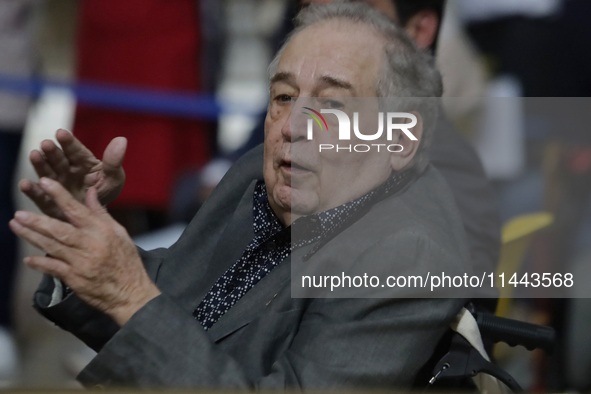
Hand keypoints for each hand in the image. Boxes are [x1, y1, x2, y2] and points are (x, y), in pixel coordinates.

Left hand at [9, 178, 159, 325]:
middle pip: (59, 230)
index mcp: (102, 231)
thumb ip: (101, 213)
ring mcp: (81, 263)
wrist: (131, 293)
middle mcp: (90, 245)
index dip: (60, 196)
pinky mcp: (75, 279)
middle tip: (19, 213)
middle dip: (37, 221)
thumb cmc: (126, 261)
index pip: (77, 210)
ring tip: (15, 226)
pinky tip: (28, 258)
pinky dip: (40, 263)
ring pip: (52, 247)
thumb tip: (90, 192)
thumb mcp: (119, 233)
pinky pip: (53, 269)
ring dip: (32, 237)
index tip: (45, 182)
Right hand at [21, 129, 126, 219]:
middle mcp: (67, 170)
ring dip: (39, 164)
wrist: (99, 215)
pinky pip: (40, 195)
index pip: (75, 150)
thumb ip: (114, 161)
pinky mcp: (50, 200)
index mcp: (83, 162)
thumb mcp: (114, 178)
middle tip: (46, 144)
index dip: (68, 142)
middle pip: (59, 159)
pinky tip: (25, 184)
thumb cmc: (106, 191)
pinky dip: (32, 190)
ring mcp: (57, 184)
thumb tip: (121, 139)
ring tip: (34, 155)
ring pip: (46, 172)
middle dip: (52, 151)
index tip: (61, 133)